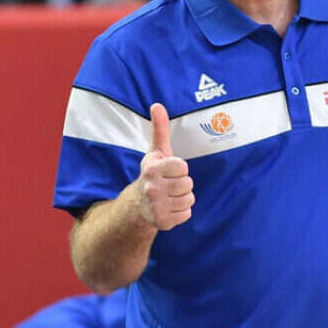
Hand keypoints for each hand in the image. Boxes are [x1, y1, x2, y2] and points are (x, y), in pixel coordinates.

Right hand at [133, 103, 193, 230]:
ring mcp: (155, 207)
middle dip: (182, 184)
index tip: (169, 170)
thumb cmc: (154, 173)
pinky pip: (187, 214)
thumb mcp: (156, 151)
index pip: (183, 167)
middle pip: (188, 184)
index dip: (180, 168)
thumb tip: (157, 105)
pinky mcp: (162, 222)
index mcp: (151, 169)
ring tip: (169, 196)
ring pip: (189, 199)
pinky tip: (169, 207)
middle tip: (169, 184)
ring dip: (183, 197)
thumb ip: (159, 129)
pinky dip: (182, 211)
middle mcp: (151, 188)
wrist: (138, 203)